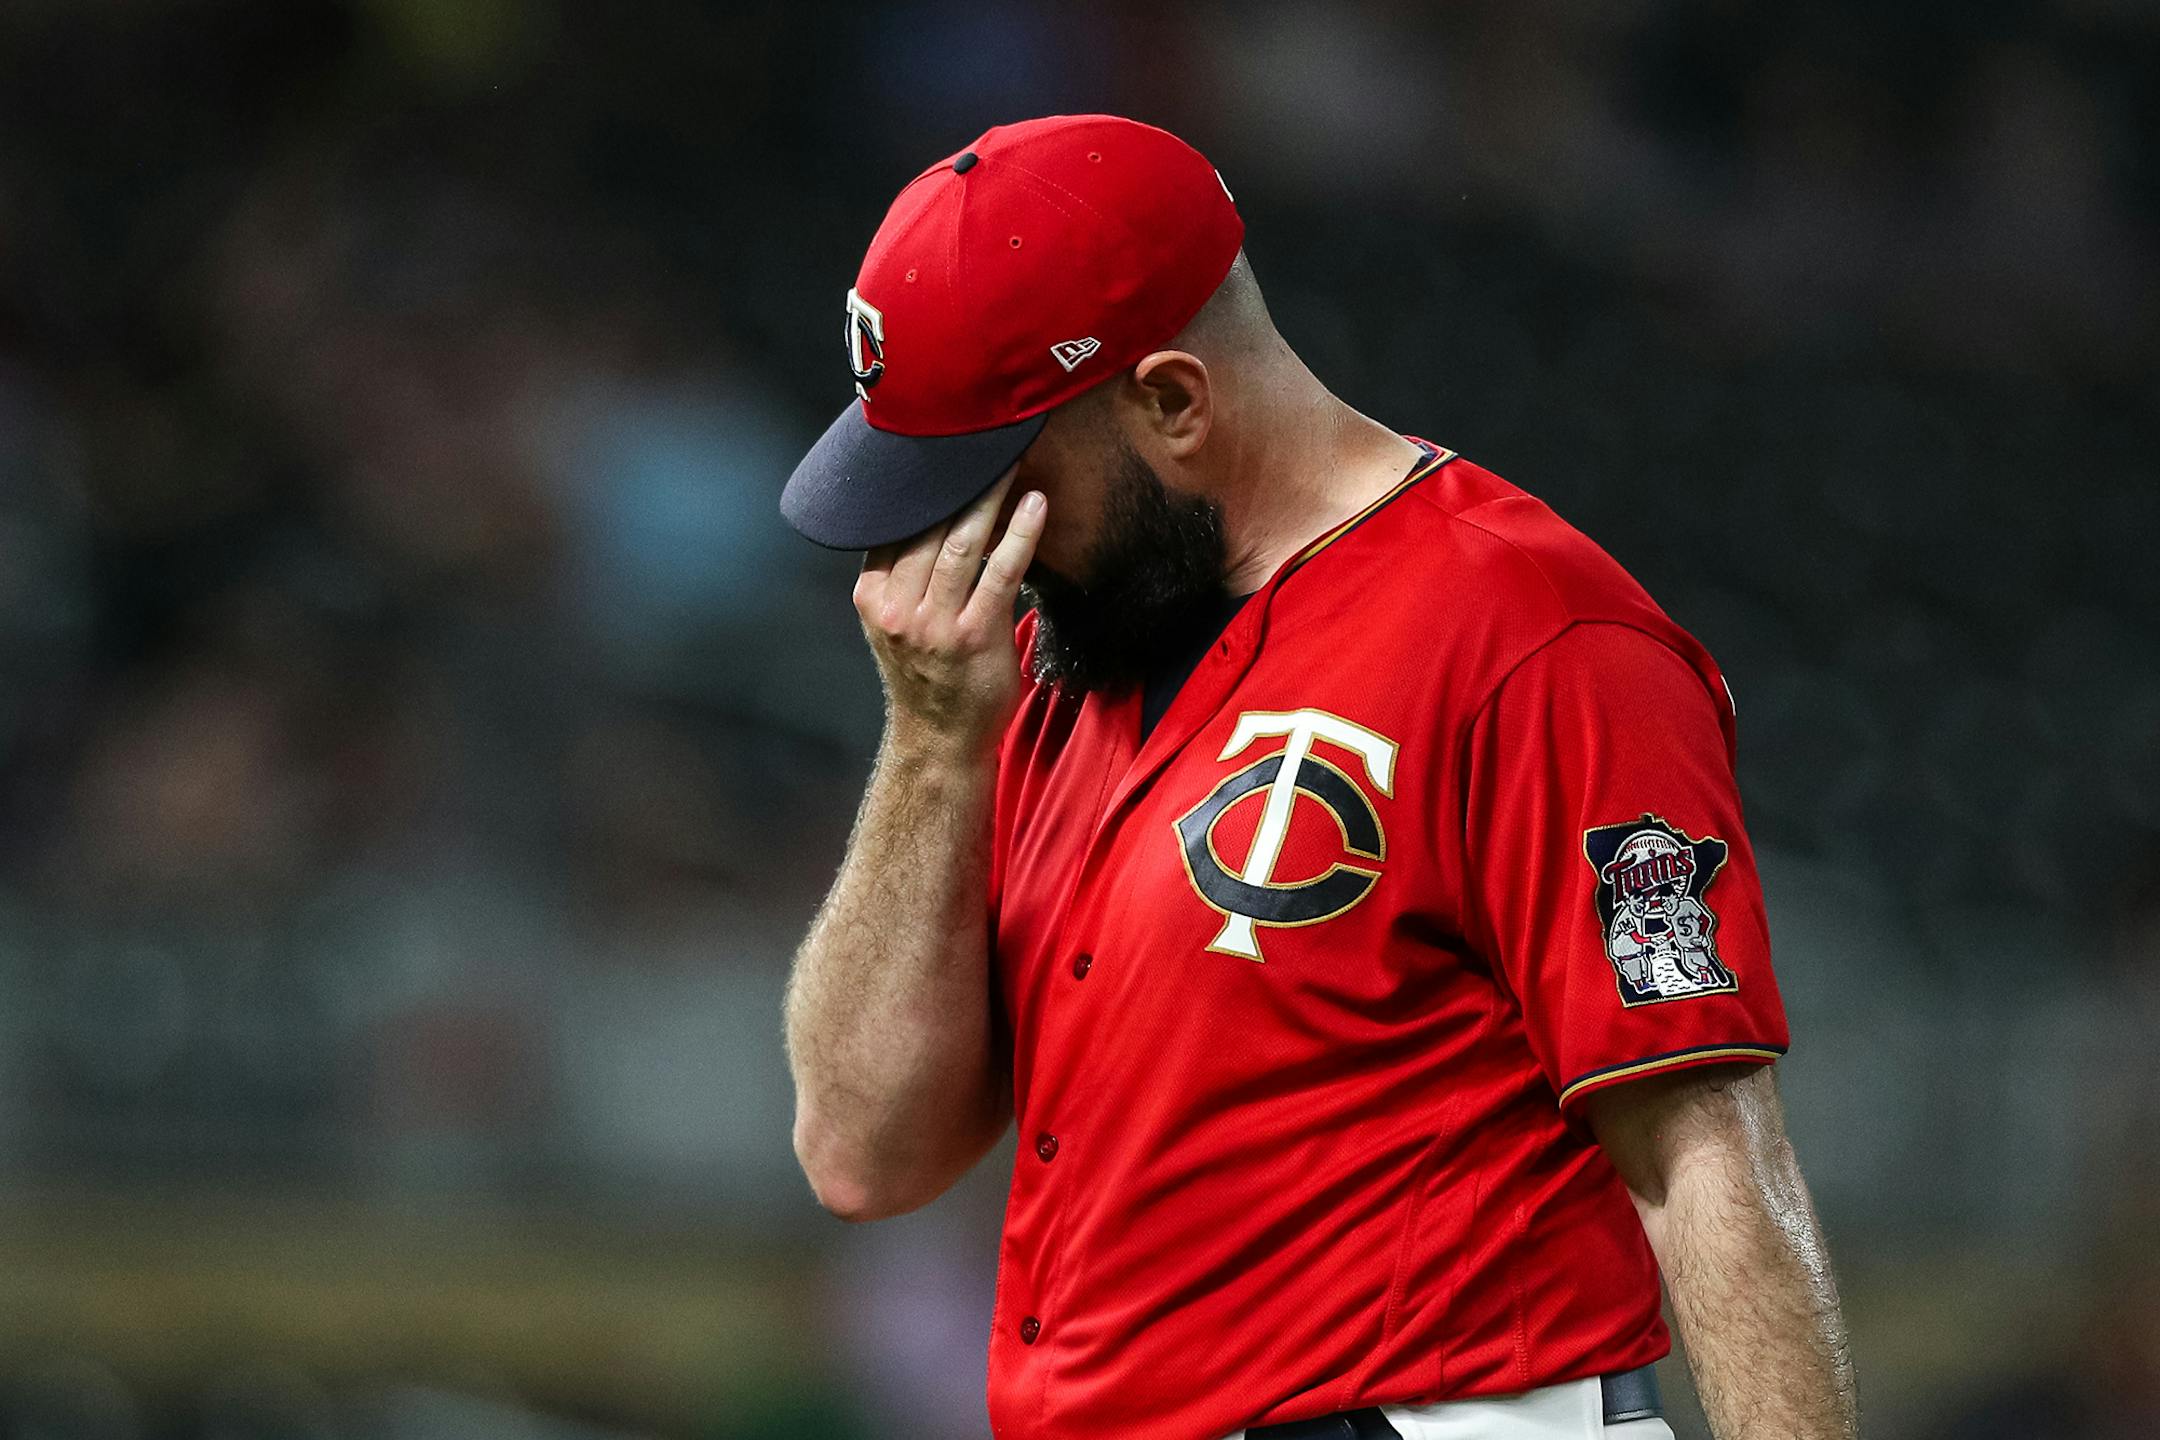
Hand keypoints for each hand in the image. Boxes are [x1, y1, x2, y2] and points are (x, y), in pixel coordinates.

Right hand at [854, 469, 1046, 759]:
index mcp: (871, 593)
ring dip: (991, 495)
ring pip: (962, 541)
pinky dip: (1020, 533)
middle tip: (986, 436)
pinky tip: (1036, 504)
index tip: (947, 441)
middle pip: (928, 523)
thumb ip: (902, 571)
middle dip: (960, 477)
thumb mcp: (894, 620)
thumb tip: (932, 507)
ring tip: (1013, 457)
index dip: (923, 479)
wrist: (940, 741)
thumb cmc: (928, 674)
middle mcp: (894, 606)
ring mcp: (931, 623)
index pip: (894, 520)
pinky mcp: (972, 636)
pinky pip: (1000, 572)